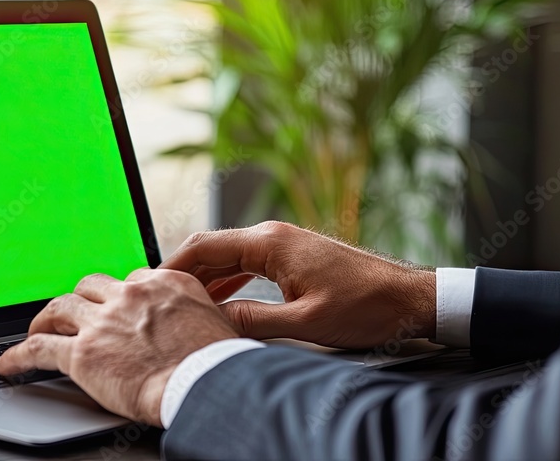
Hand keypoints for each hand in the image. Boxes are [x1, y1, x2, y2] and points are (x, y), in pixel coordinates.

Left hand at [0, 269, 238, 426]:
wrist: (203, 384)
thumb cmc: (217, 364)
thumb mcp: (217, 323)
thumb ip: (193, 316)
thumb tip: (192, 329)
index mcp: (164, 283)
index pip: (130, 280)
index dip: (118, 298)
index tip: (114, 309)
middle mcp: (129, 295)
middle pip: (91, 286)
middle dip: (79, 300)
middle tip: (72, 314)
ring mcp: (102, 322)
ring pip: (61, 308)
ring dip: (46, 319)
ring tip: (37, 330)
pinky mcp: (81, 353)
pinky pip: (39, 349)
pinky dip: (19, 356)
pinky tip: (8, 363)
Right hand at [160, 222, 435, 348]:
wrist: (410, 299)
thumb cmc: (365, 308)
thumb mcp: (304, 323)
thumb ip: (252, 320)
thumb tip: (212, 322)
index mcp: (270, 242)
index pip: (204, 246)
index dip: (172, 266)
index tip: (149, 284)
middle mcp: (273, 235)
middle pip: (212, 248)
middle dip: (183, 272)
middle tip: (157, 296)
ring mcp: (284, 243)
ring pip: (229, 256)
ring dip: (205, 278)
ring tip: (181, 302)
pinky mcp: (294, 255)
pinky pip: (248, 263)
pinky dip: (228, 280)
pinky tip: (218, 301)